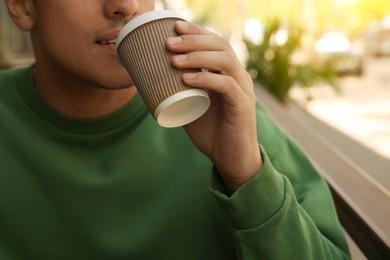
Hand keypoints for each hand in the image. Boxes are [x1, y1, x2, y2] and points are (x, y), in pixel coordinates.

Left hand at [166, 21, 261, 193]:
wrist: (231, 159)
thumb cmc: (211, 132)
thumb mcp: (192, 107)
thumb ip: (179, 92)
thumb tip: (149, 80)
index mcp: (228, 74)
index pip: (215, 43)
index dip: (196, 32)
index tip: (174, 26)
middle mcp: (238, 77)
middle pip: (220, 46)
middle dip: (193, 40)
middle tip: (168, 42)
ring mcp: (243, 90)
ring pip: (225, 61)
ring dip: (197, 56)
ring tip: (173, 58)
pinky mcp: (243, 106)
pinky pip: (227, 85)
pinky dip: (206, 78)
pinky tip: (187, 78)